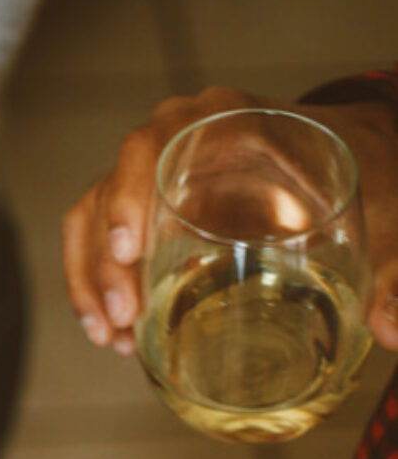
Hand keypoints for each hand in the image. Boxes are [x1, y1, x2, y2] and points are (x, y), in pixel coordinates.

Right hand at [63, 87, 397, 354]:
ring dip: (90, 277)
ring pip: (92, 214)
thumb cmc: (364, 173)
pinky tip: (109, 332)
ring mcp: (157, 173)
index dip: (131, 193)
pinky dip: (93, 282)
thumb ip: (391, 274)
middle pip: (112, 186)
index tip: (129, 249)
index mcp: (231, 121)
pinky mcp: (149, 206)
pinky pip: (97, 235)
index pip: (157, 143)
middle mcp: (180, 139)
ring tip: (110, 336)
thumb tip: (393, 332)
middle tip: (125, 315)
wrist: (357, 158)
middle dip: (105, 257)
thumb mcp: (383, 215)